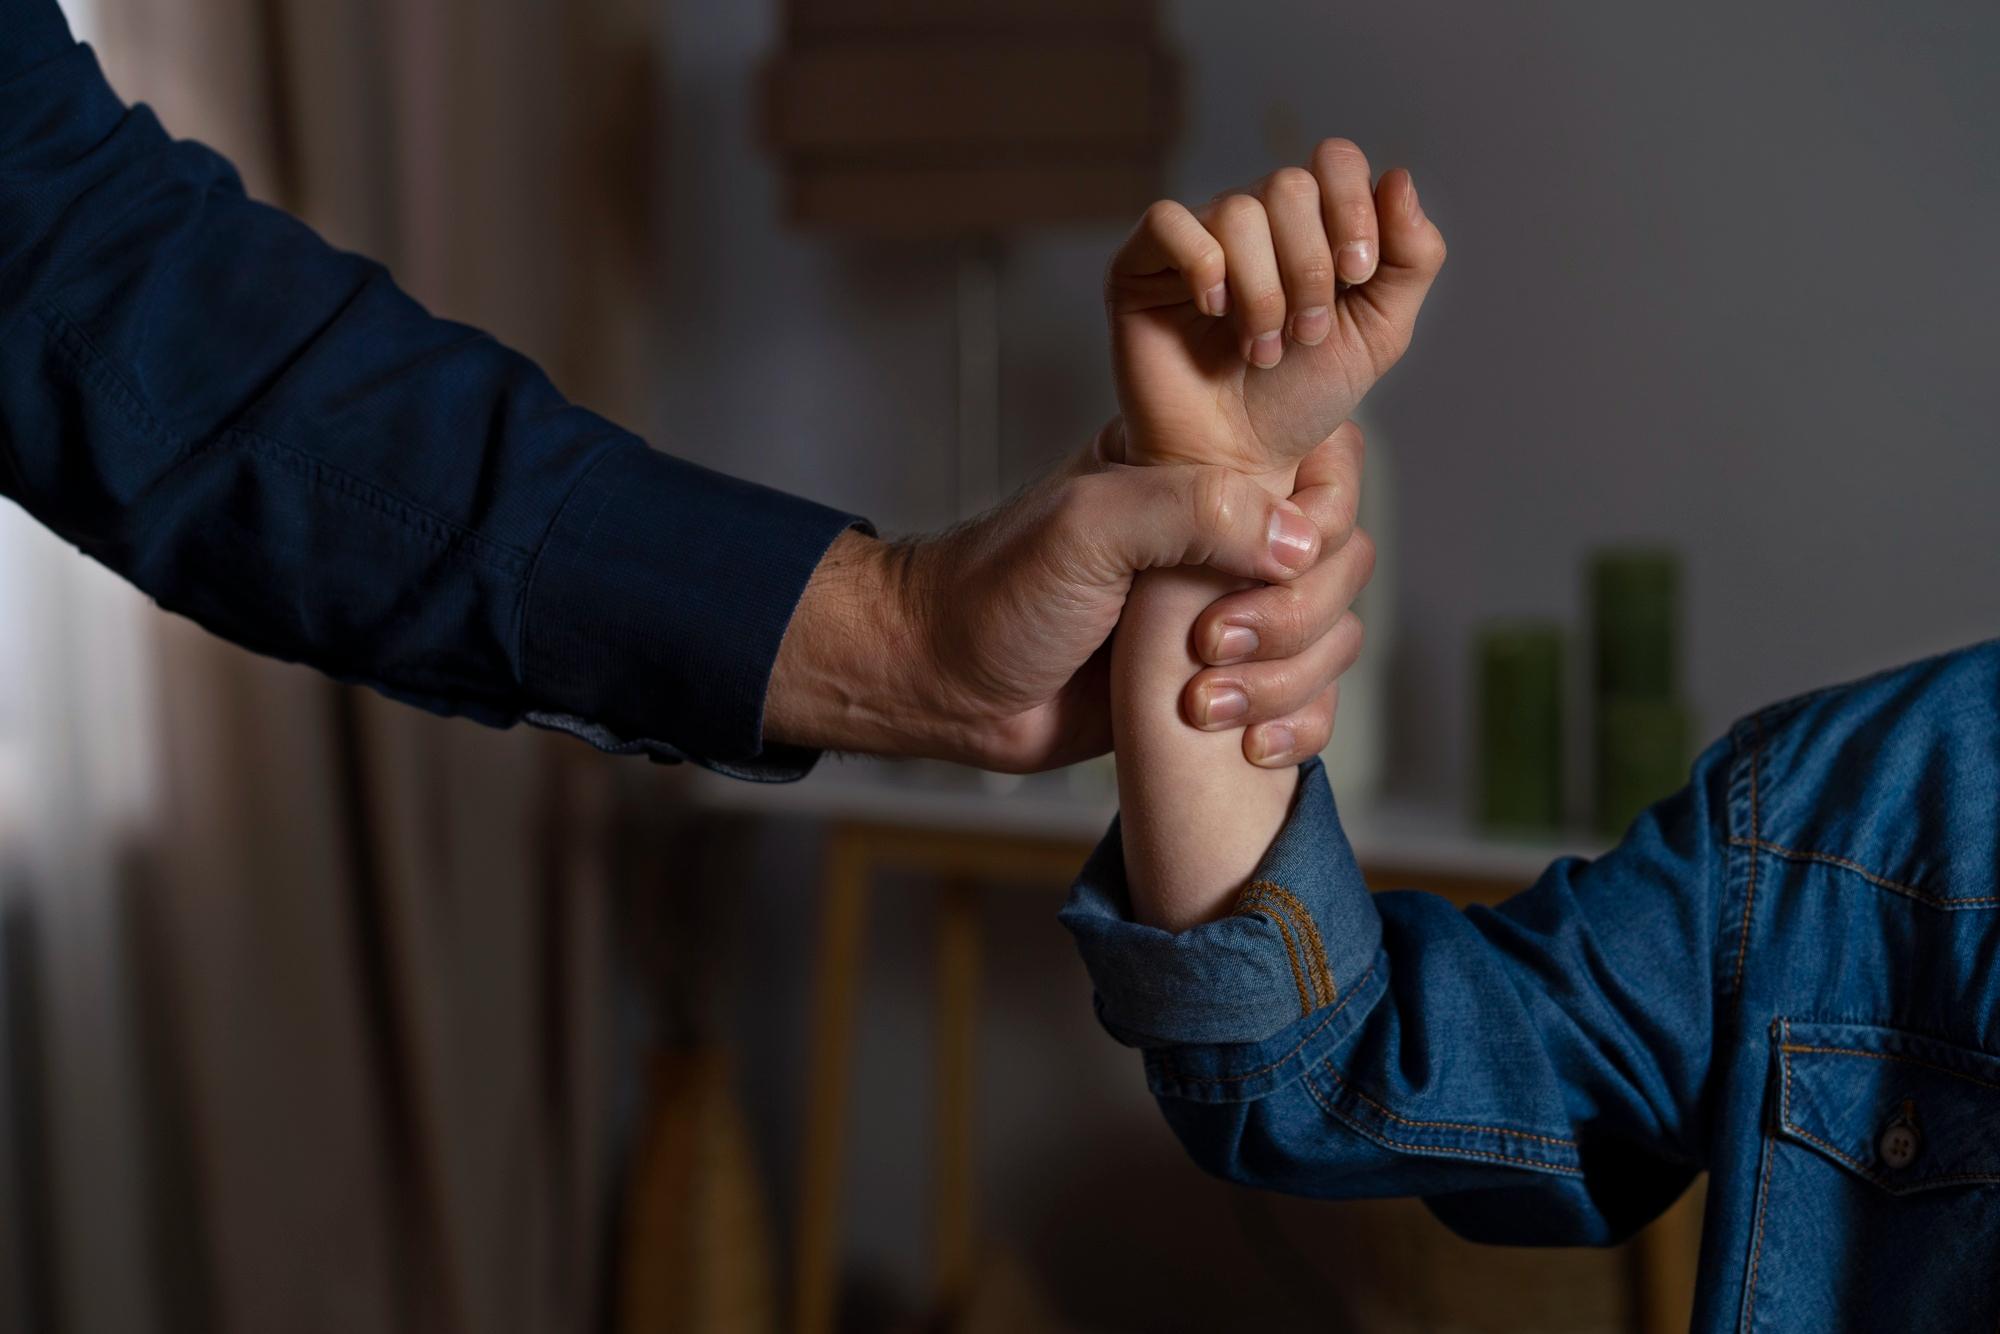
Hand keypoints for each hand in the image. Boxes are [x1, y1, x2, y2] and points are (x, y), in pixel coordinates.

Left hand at [762, 421, 1369, 772]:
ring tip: (1202, 705)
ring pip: (1333, 636)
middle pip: (1342, 561)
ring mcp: (1230, 610)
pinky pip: (1309, 702)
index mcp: (1201, 469)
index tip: (1264, 564)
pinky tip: (1250, 746)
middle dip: (1294, 617)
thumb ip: (1193, 511)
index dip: (1318, 519)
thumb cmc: (997, 592)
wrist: (946, 685)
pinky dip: (1298, 727)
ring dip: (1288, 680)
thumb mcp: (1087, 526)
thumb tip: (1300, 541)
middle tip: (1210, 645)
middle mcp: (1227, 535)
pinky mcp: (1225, 683)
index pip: (1324, 467)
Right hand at [1106, 139, 1445, 477]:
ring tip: (1260, 349)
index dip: (1352, 207)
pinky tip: (1213, 312)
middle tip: (1305, 335)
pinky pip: (1169, 222)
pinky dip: (1203, 267)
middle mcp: (1253, 221)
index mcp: (1310, 224)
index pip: (1333, 161)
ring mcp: (1196, 239)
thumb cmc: (1300, 400)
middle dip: (1310, 268)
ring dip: (1263, 292)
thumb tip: (1399, 177)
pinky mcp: (1141, 264)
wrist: (1237, 461)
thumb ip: (1411, 259)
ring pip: (1238, 211)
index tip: (1357, 275)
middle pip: (1289, 185)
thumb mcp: (1379, 332)